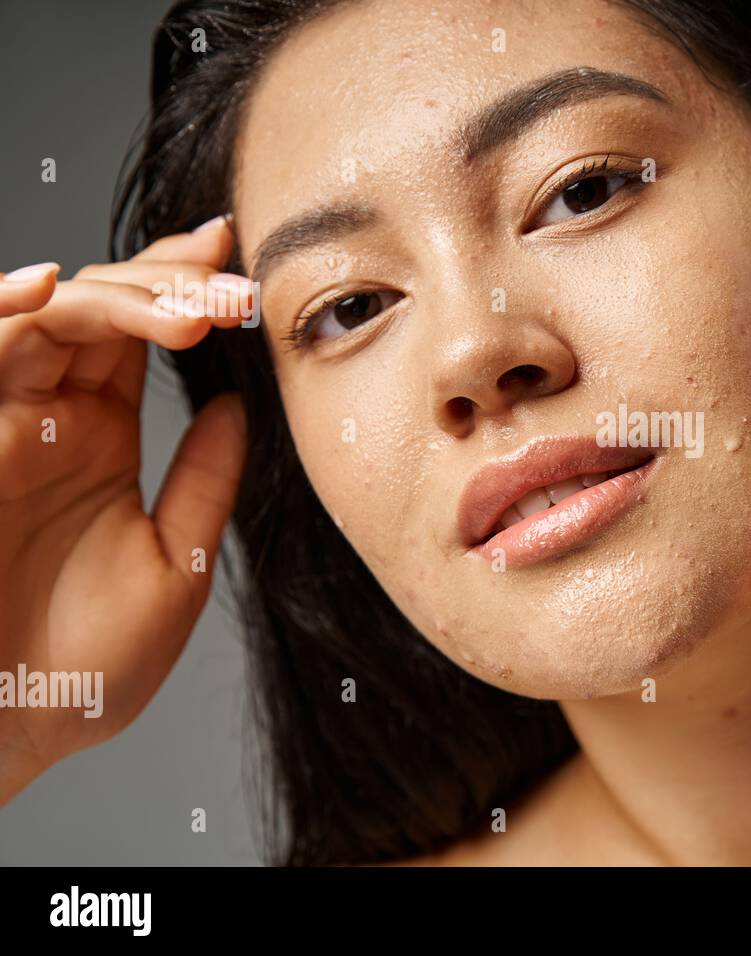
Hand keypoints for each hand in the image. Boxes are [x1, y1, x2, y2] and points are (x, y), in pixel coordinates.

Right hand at [0, 219, 250, 802]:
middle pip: (103, 309)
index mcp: (100, 440)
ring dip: (121, 297)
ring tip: (195, 311)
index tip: (246, 268)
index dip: (186, 291)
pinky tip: (58, 290)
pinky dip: (8, 310)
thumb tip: (242, 405)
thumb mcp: (176, 563)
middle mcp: (48, 417)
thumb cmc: (83, 670)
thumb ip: (206, 480)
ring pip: (50, 315)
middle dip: (169, 281)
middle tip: (237, 284)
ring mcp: (0, 420)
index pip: (141, 339)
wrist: (5, 730)